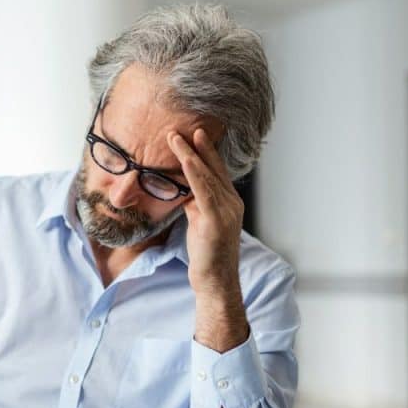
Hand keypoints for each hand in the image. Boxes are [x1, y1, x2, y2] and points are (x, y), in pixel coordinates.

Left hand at [168, 129, 248, 350]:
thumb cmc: (206, 254)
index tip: (194, 134)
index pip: (216, 171)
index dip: (206, 152)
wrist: (215, 282)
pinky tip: (186, 160)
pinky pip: (204, 192)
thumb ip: (194, 204)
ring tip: (176, 137)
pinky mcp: (216, 221)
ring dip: (191, 154)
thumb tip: (182, 189)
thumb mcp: (199, 222)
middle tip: (186, 126)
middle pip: (213, 168)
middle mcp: (232, 203)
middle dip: (199, 147)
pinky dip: (194, 174)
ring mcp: (226, 211)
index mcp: (228, 202)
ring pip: (207, 176)